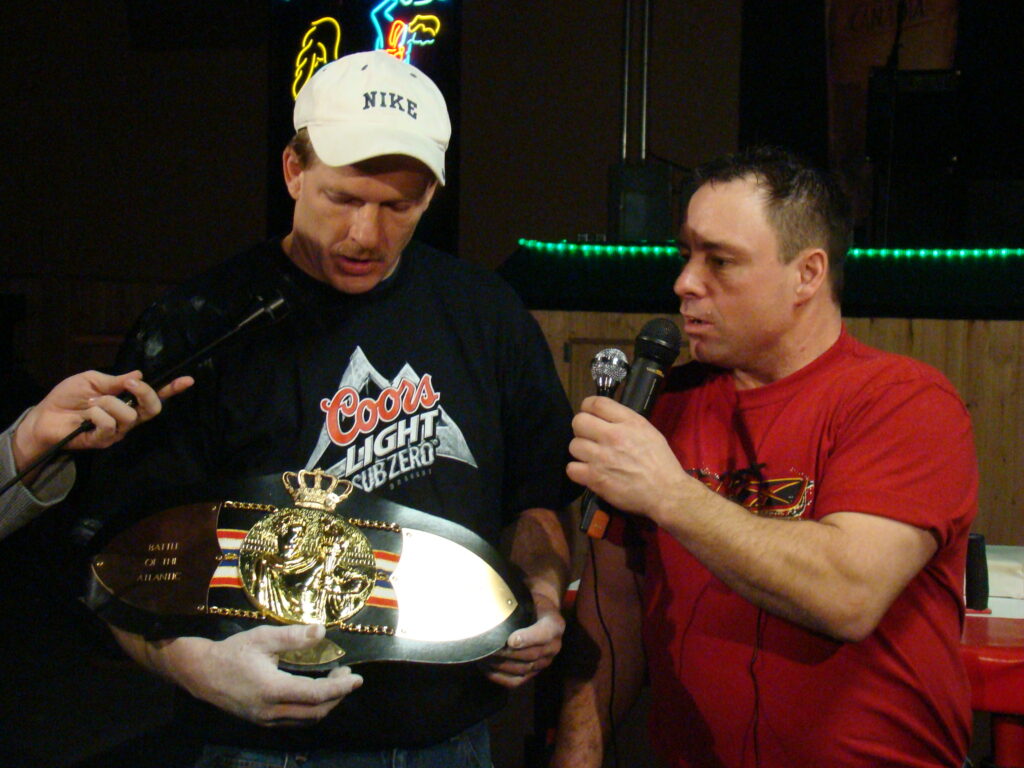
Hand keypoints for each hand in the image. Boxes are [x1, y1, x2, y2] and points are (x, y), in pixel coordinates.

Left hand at [12, 370, 192, 470]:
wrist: (45, 416)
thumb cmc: (68, 397)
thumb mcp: (92, 380)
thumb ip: (115, 379)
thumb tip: (139, 374)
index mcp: (127, 400)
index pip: (155, 396)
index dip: (172, 389)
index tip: (188, 379)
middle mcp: (128, 417)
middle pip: (153, 409)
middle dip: (145, 393)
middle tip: (128, 384)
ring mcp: (118, 430)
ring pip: (129, 415)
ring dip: (107, 403)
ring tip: (90, 404)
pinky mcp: (104, 440)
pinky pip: (110, 425)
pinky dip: (97, 415)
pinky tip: (86, 415)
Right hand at [156, 624, 361, 725]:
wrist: (201, 672)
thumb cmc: (232, 652)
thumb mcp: (262, 638)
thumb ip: (293, 636)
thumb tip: (322, 631)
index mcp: (272, 690)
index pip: (316, 695)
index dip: (340, 688)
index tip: (357, 678)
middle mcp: (271, 711)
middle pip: (315, 712)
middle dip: (337, 695)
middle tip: (347, 675)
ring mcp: (265, 720)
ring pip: (306, 720)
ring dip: (326, 704)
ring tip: (336, 682)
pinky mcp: (261, 721)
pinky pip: (295, 722)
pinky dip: (311, 710)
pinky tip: (316, 693)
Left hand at [483, 592, 564, 687]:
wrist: (540, 613)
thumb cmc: (531, 603)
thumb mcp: (529, 598)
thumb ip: (518, 605)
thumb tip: (494, 608)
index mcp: (555, 624)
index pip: (544, 634)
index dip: (527, 638)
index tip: (510, 640)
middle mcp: (554, 646)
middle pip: (530, 655)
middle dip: (507, 653)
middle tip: (488, 648)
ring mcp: (545, 662)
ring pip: (523, 669)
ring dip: (501, 664)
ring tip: (483, 656)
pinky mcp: (534, 673)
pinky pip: (517, 681)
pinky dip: (499, 677)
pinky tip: (486, 667)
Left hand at [566, 395, 691, 522]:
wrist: (666, 492)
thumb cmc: (660, 462)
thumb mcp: (648, 431)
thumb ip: (625, 421)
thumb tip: (603, 418)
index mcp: (628, 422)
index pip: (596, 403)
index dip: (588, 406)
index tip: (590, 414)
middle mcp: (612, 436)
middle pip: (578, 421)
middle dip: (582, 428)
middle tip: (590, 438)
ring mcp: (601, 458)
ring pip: (573, 445)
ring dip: (581, 451)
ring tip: (592, 457)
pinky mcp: (595, 478)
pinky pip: (571, 469)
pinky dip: (578, 471)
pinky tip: (588, 472)